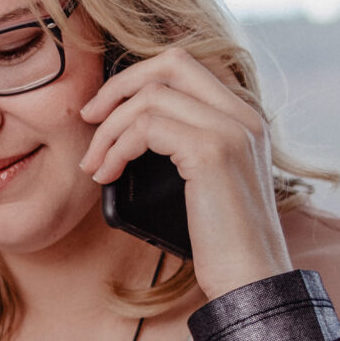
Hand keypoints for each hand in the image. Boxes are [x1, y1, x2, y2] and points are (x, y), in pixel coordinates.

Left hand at [77, 45, 294, 300]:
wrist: (250, 277)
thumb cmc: (222, 240)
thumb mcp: (206, 181)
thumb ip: (184, 144)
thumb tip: (131, 126)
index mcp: (244, 117)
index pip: (186, 65)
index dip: (138, 78)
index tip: (106, 110)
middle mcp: (243, 114)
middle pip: (170, 63)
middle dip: (119, 85)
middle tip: (89, 119)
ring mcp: (230, 129)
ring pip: (150, 97)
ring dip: (109, 130)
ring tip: (93, 165)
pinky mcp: (211, 152)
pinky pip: (147, 127)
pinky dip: (116, 148)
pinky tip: (106, 174)